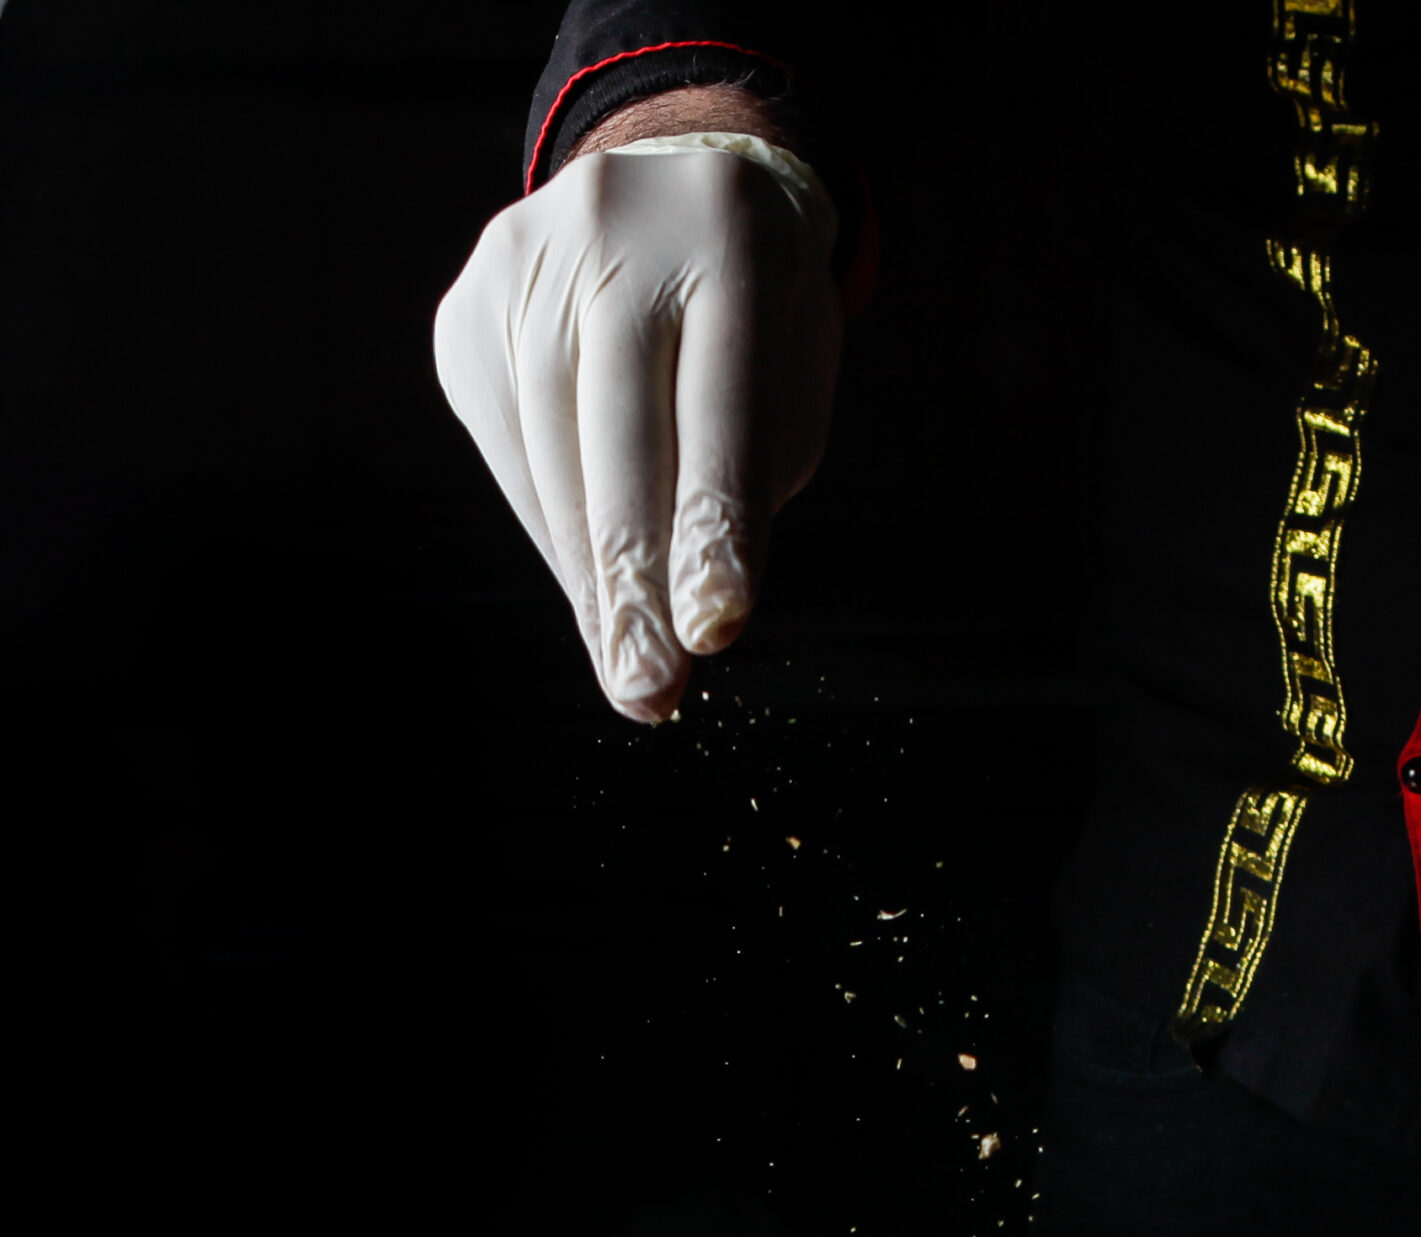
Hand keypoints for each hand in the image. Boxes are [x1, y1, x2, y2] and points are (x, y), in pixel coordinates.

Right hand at [434, 141, 841, 721]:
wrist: (675, 198)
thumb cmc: (752, 327)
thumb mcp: (786, 384)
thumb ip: (745, 482)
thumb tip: (684, 621)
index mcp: (729, 244)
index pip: (720, 410)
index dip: (714, 527)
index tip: (715, 630)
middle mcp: (615, 234)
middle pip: (618, 438)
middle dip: (636, 580)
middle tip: (651, 689)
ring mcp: (524, 263)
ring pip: (550, 450)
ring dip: (591, 579)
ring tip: (630, 671)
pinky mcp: (467, 309)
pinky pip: (509, 447)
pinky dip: (554, 530)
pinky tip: (594, 592)